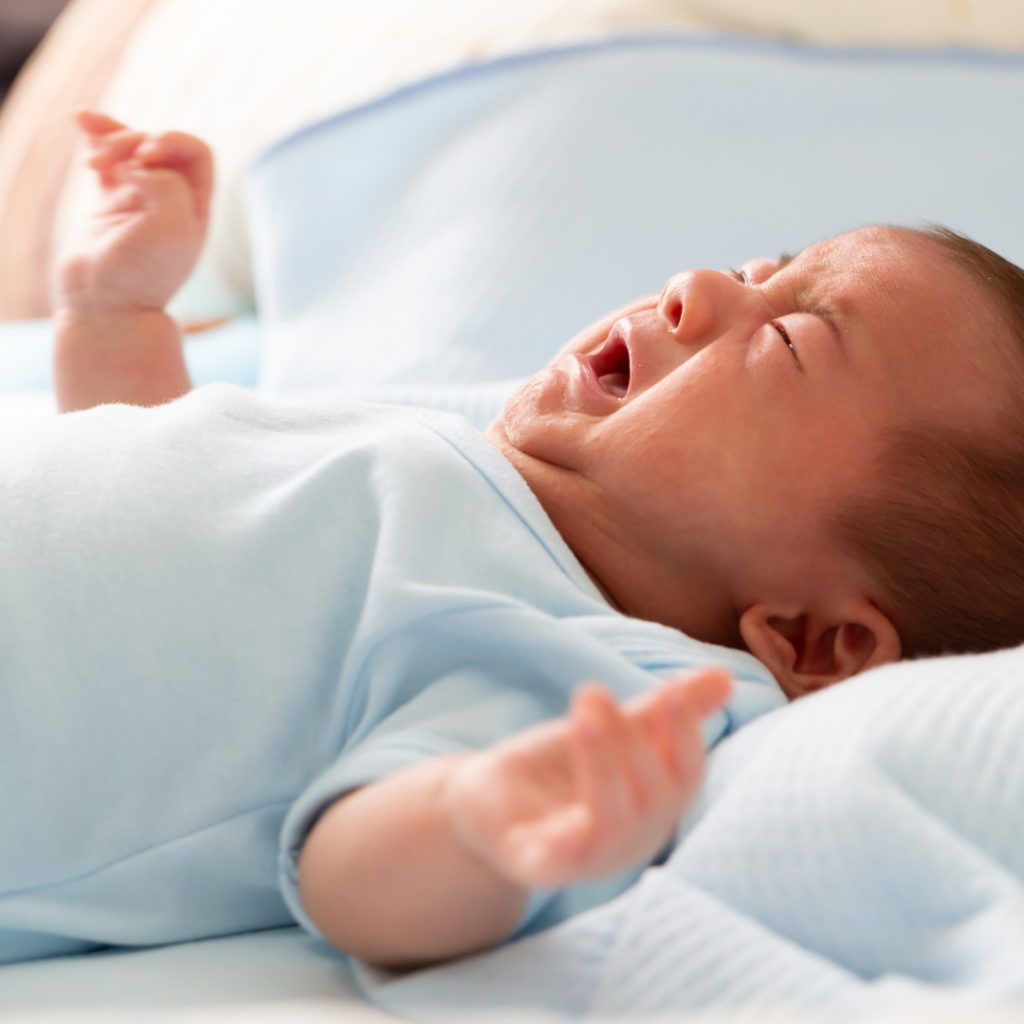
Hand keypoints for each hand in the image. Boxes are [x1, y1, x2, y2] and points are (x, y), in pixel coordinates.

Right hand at [56, 110, 212, 314]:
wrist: (104, 306)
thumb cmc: (142, 273)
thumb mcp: (172, 229)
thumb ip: (168, 185)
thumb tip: (138, 164)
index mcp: (196, 208)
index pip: (196, 152)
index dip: (173, 140)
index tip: (149, 156)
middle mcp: (171, 201)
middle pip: (159, 144)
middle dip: (134, 139)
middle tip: (115, 161)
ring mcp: (139, 200)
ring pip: (130, 148)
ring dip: (111, 139)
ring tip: (93, 162)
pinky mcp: (108, 203)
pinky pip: (105, 160)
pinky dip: (95, 137)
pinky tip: (81, 120)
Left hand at [444, 669, 730, 889]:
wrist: (491, 799)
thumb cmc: (563, 767)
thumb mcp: (612, 731)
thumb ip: (662, 711)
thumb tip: (724, 675)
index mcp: (654, 806)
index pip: (687, 775)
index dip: (686, 735)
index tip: (672, 692)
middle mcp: (630, 840)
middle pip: (653, 796)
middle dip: (630, 740)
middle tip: (592, 691)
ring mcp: (586, 859)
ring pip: (611, 823)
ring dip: (602, 767)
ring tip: (582, 722)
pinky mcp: (537, 865)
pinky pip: (557, 864)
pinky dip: (562, 847)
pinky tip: (555, 826)